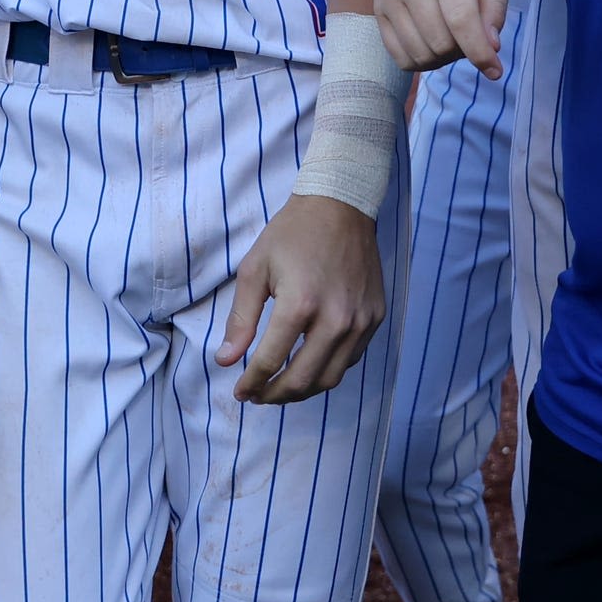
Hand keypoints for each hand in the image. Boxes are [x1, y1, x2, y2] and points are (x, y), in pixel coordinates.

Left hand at [216, 193, 383, 403]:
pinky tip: (309, 364)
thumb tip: (226, 361)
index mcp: (300, 304)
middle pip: (302, 381)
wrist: (341, 206)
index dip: (251, 383)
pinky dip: (327, 370)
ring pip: (330, 378)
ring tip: (281, 387)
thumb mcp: (255, 269)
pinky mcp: (374, 318)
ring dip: (302, 391)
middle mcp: (335, 319)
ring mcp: (360, 321)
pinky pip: (350, 359)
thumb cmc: (293, 234)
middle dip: (274, 396)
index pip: (270, 362)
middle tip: (257, 396)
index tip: (240, 391)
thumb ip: (241, 319)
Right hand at [374, 0, 506, 77]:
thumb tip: (490, 49)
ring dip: (444, 58)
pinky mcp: (377, 6)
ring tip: (455, 37)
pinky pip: (397, 54)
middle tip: (475, 36)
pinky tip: (434, 41)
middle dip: (464, 52)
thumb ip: (495, 6)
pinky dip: (420, 59)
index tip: (496, 70)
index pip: (460, 18)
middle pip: (440, 40)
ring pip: (419, 52)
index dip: (479, 52)